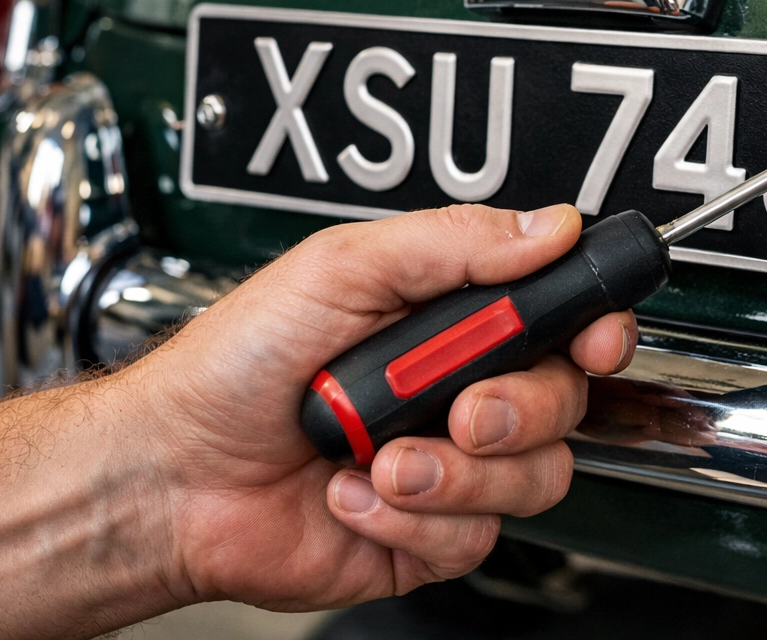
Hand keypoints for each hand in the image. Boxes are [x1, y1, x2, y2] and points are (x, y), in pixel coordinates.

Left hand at [0, 203, 632, 639]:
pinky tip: (354, 494)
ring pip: (534, 477)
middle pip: (565, 401)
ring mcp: (450, 465)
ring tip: (382, 457)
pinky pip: (475, 537)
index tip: (592, 337)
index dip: (595, 327)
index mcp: (450, 319)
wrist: (172, 474)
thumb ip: (453, 244)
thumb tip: (546, 228)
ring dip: (453, 473)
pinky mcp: (431, 533)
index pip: (561, 316)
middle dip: (517, 409)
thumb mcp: (340, 270)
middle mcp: (460, 389)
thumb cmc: (236, 365)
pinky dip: (410, 520)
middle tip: (459, 408)